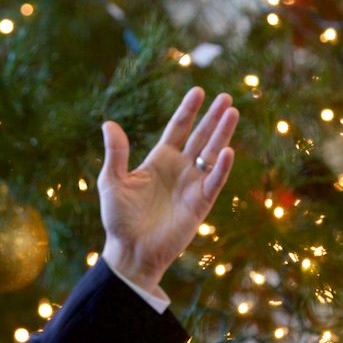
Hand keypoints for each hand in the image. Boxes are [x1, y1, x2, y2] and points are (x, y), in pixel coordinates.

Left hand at [98, 87, 238, 295]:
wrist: (130, 251)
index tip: (198, 91)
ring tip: (233, 113)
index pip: (178, 129)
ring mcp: (192, 185)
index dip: (188, 110)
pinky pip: (213, 181)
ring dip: (222, 134)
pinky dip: (221, 167)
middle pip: (200, 137)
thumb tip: (109, 124)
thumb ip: (116, 153)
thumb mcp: (112, 181)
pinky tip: (227, 150)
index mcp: (159, 160)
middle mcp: (179, 169)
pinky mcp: (200, 204)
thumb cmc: (119, 218)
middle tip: (227, 98)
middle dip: (213, 118)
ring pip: (211, 154)